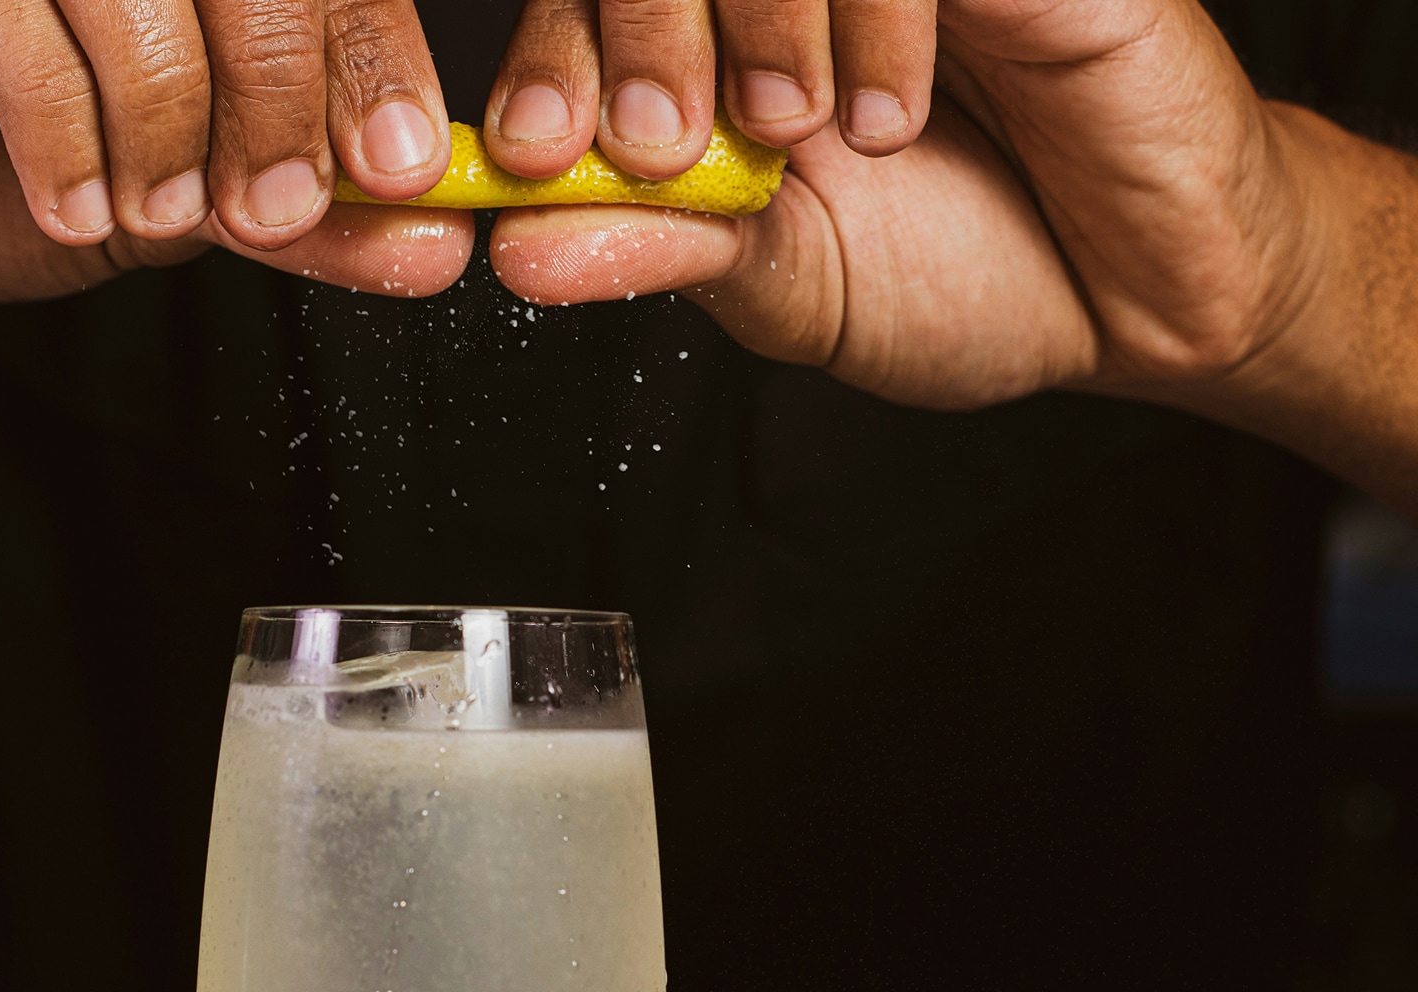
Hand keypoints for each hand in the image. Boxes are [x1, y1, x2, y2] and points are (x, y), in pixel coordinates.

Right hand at [0, 0, 469, 298]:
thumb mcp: (178, 204)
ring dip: (165, 124)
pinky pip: (15, 19)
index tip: (406, 169)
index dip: (376, 55)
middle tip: (272, 209)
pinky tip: (71, 203)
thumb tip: (435, 242)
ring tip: (147, 214)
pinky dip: (61, 130)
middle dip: (279, 97)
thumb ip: (305, 219)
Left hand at [489, 0, 1328, 412]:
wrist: (1142, 295)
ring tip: (788, 135)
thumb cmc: (963, 279)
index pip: (590, 1)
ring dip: (748, 16)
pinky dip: (872, 14)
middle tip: (648, 142)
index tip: (525, 155)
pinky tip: (889, 116)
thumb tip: (516, 254)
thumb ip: (664, 254)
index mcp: (718, 43)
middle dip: (623, 30)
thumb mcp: (786, 287)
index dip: (542, 57)